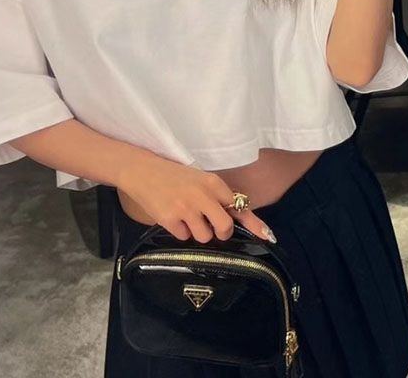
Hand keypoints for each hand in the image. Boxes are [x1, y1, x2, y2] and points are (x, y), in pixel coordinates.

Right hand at [117, 155, 276, 243]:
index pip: (238, 206)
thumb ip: (216, 195)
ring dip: (197, 232)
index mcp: (212, 183)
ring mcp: (186, 208)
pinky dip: (179, 231)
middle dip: (221, 232)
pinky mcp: (170, 219)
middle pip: (225, 227)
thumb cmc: (172, 175)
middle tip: (212, 228)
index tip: (266, 235)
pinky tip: (172, 217)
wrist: (141, 170)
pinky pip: (184, 236)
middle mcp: (202, 195)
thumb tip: (236, 216)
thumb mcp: (198, 178)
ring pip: (204, 236)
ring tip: (185, 217)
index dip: (251, 222)